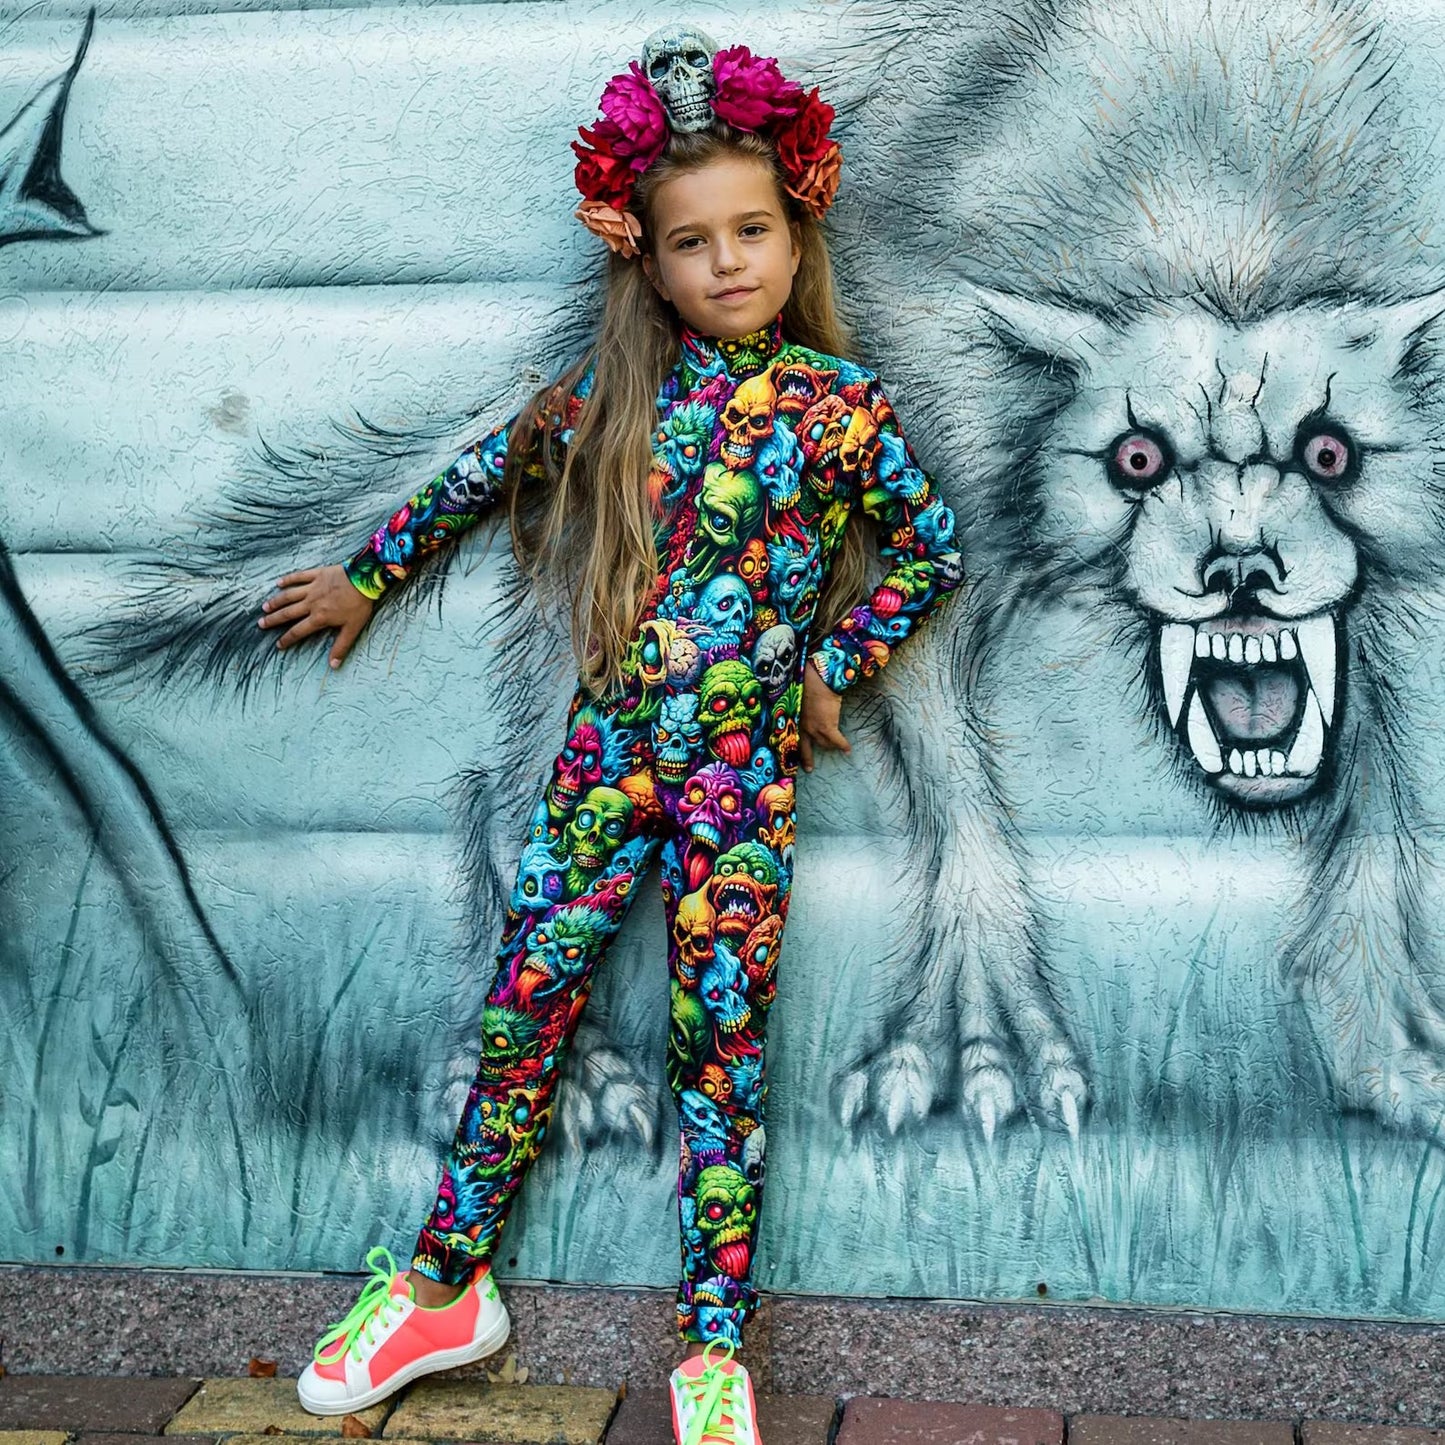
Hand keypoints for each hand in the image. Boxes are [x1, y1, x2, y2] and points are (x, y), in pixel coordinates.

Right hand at [258, 565, 373, 667]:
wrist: (365, 579)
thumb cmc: (359, 604)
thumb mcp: (353, 629)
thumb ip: (341, 647)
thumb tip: (333, 665)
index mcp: (319, 617)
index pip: (298, 631)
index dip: (287, 639)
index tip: (278, 644)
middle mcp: (311, 603)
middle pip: (288, 613)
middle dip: (273, 620)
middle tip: (261, 624)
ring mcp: (312, 588)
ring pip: (289, 596)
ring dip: (276, 602)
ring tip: (265, 607)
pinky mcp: (316, 574)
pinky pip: (298, 577)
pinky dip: (288, 579)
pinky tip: (279, 583)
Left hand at [799, 659, 849, 772]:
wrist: (817, 680)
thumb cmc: (808, 684)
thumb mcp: (798, 700)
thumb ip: (800, 709)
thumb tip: (805, 710)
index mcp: (793, 721)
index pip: (792, 740)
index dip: (793, 750)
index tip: (792, 759)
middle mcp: (801, 728)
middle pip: (806, 747)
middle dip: (808, 759)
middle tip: (809, 768)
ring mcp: (814, 729)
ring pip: (824, 744)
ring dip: (830, 746)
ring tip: (836, 748)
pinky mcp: (827, 727)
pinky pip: (837, 741)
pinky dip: (843, 746)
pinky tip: (848, 750)